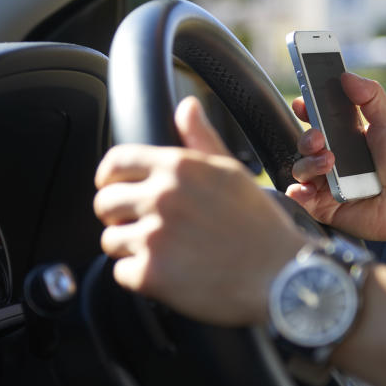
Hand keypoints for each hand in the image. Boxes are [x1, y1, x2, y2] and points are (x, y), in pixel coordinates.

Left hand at [94, 97, 306, 325]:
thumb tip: (187, 108)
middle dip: (117, 216)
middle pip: (104, 203)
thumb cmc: (260, 227)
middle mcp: (161, 197)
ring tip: (160, 252)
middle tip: (140, 226)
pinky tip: (167, 274)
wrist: (281, 278)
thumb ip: (201, 139)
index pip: (115, 163)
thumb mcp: (231, 172)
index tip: (113, 189)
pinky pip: (120, 273)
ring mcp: (154, 236)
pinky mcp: (151, 274)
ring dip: (128, 248)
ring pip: (109, 239)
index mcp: (178, 167)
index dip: (109, 178)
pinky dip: (139, 278)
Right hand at [287, 72, 385, 248]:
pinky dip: (297, 192)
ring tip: (329, 163)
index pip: (319, 119)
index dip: (308, 109)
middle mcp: (335, 159)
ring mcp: (328, 183)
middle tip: (319, 137)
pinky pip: (299, 197)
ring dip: (308, 163)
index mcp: (349, 136)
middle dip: (306, 137)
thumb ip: (371, 96)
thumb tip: (346, 75)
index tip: (303, 102)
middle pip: (305, 142)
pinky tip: (309, 188)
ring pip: (300, 168)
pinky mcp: (324, 206)